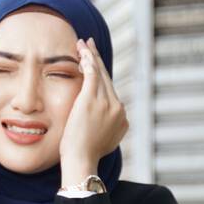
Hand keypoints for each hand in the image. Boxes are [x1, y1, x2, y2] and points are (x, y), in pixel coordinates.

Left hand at [58, 37, 127, 183]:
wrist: (82, 160)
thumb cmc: (84, 156)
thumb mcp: (101, 142)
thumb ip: (105, 129)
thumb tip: (102, 125)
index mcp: (122, 118)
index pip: (111, 93)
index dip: (101, 77)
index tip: (94, 66)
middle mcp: (118, 108)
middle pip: (107, 79)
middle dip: (98, 60)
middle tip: (90, 46)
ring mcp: (107, 103)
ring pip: (100, 73)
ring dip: (91, 56)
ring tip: (83, 43)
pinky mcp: (92, 99)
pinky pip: (92, 73)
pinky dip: (88, 60)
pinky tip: (82, 50)